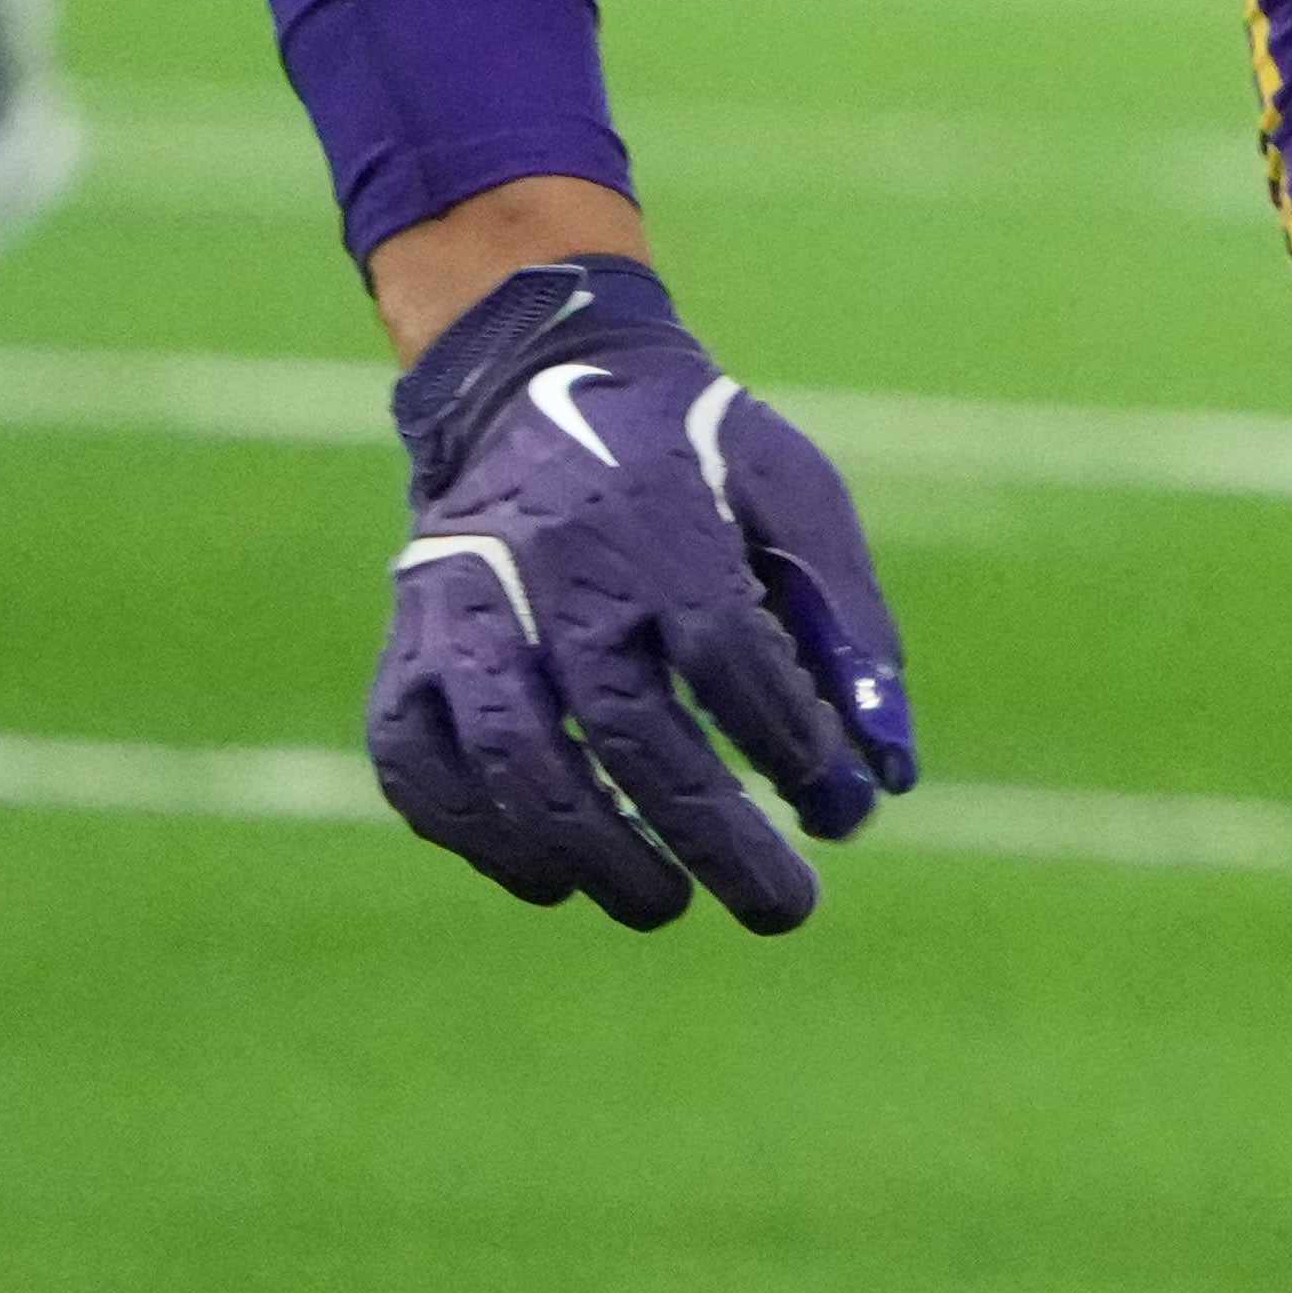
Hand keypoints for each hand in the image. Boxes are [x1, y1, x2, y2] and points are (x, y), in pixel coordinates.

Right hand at [366, 258, 915, 934]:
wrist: (539, 382)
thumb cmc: (698, 461)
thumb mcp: (798, 501)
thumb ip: (851, 627)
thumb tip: (889, 777)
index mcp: (661, 523)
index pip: (730, 657)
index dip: (789, 743)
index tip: (839, 807)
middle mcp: (553, 571)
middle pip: (631, 732)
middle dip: (711, 837)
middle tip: (782, 910)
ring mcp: (462, 610)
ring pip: (515, 762)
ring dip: (593, 856)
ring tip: (664, 905)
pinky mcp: (402, 645)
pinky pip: (415, 761)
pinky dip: (475, 833)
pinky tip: (548, 877)